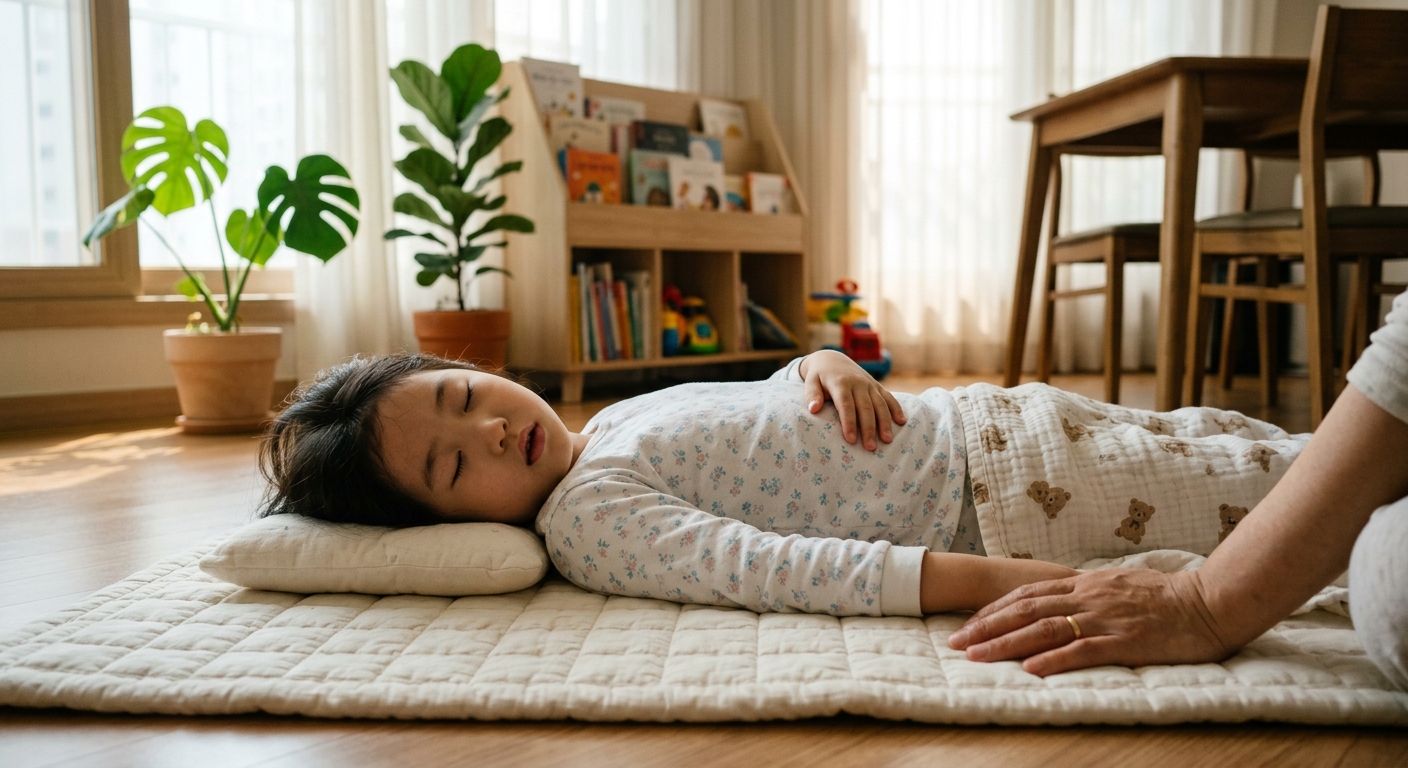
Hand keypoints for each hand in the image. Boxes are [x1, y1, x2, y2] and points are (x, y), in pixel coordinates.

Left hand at [800, 350, 905, 450]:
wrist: (832, 359)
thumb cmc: (819, 376)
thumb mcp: (810, 381)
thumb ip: (812, 395)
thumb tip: (813, 409)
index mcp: (840, 383)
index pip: (846, 405)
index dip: (849, 423)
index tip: (851, 440)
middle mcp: (858, 383)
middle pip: (865, 408)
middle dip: (869, 428)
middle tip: (871, 448)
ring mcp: (869, 384)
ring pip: (880, 404)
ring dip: (885, 422)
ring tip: (887, 440)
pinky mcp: (876, 386)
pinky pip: (888, 397)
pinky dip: (896, 409)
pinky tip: (902, 422)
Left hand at [945, 568, 1233, 676]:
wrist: (1210, 601)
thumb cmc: (1169, 596)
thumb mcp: (1121, 585)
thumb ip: (1091, 593)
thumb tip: (1066, 601)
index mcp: (1086, 584)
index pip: (1028, 594)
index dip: (995, 608)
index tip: (969, 622)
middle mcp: (1088, 597)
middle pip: (1025, 610)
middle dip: (986, 626)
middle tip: (956, 642)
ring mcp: (1105, 618)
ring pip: (1044, 629)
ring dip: (1006, 643)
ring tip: (976, 656)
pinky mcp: (1125, 641)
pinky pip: (1083, 650)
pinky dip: (1054, 660)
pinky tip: (1030, 670)